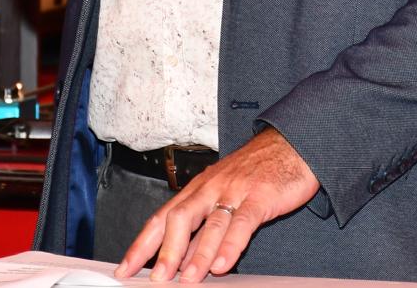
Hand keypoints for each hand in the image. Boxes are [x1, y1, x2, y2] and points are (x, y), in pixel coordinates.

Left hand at [114, 128, 319, 281]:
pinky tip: (222, 264)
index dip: (142, 244)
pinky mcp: (260, 196)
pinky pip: (242, 222)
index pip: (161, 217)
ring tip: (188, 279)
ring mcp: (235, 190)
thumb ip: (203, 227)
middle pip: (179, 219)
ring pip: (210, 224)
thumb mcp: (223, 193)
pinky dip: (231, 245)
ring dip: (197, 255)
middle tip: (158, 279)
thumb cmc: (256, 170)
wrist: (291, 143)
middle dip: (166, 252)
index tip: (126, 268)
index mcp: (198, 188)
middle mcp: (211, 188)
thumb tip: (181, 261)